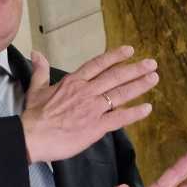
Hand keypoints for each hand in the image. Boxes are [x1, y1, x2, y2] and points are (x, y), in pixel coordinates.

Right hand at [20, 45, 157, 163]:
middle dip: (135, 69)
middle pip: (115, 77)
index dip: (115, 57)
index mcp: (74, 81)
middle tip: (152, 64)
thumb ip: (40, 70)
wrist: (32, 135)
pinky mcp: (96, 127)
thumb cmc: (34, 114)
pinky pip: (119, 118)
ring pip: (120, 94)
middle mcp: (87, 91)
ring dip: (139, 85)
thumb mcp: (36, 88)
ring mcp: (93, 108)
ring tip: (154, 79)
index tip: (130, 51)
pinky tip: (147, 109)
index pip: (98, 64)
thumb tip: (36, 53)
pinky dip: (134, 113)